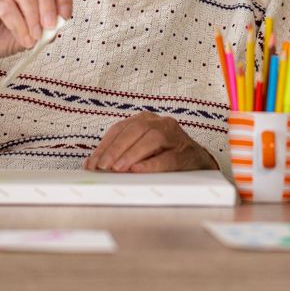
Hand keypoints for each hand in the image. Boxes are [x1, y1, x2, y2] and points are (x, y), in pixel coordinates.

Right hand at [0, 0, 72, 63]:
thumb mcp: (30, 33)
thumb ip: (46, 28)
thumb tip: (60, 23)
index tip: (65, 16)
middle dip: (48, 3)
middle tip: (50, 27)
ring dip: (33, 14)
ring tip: (34, 36)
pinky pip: (6, 6)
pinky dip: (19, 24)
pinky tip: (23, 38)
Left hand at [84, 112, 218, 172]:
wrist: (197, 162)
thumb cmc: (164, 155)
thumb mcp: (140, 150)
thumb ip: (118, 153)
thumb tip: (91, 164)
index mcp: (145, 120)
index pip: (120, 129)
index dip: (105, 145)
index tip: (93, 163)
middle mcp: (160, 123)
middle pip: (135, 130)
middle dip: (116, 149)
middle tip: (103, 166)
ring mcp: (174, 136)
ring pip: (152, 139)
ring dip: (132, 154)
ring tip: (118, 169)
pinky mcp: (186, 152)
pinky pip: (168, 157)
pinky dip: (152, 164)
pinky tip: (139, 170)